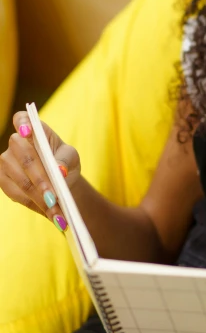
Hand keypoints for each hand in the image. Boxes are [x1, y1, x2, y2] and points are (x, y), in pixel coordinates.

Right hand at [0, 111, 80, 230]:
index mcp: (35, 130)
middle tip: (55, 199)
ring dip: (40, 199)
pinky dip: (34, 205)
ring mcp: (5, 161)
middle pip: (25, 159)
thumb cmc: (65, 162)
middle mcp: (15, 143)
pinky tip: (48, 213)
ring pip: (21, 181)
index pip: (22, 119)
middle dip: (41, 181)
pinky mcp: (2, 179)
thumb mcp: (72, 158)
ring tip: (57, 213)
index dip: (23, 124)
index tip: (27, 132)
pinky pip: (16, 194)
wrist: (59, 180)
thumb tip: (59, 171)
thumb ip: (65, 161)